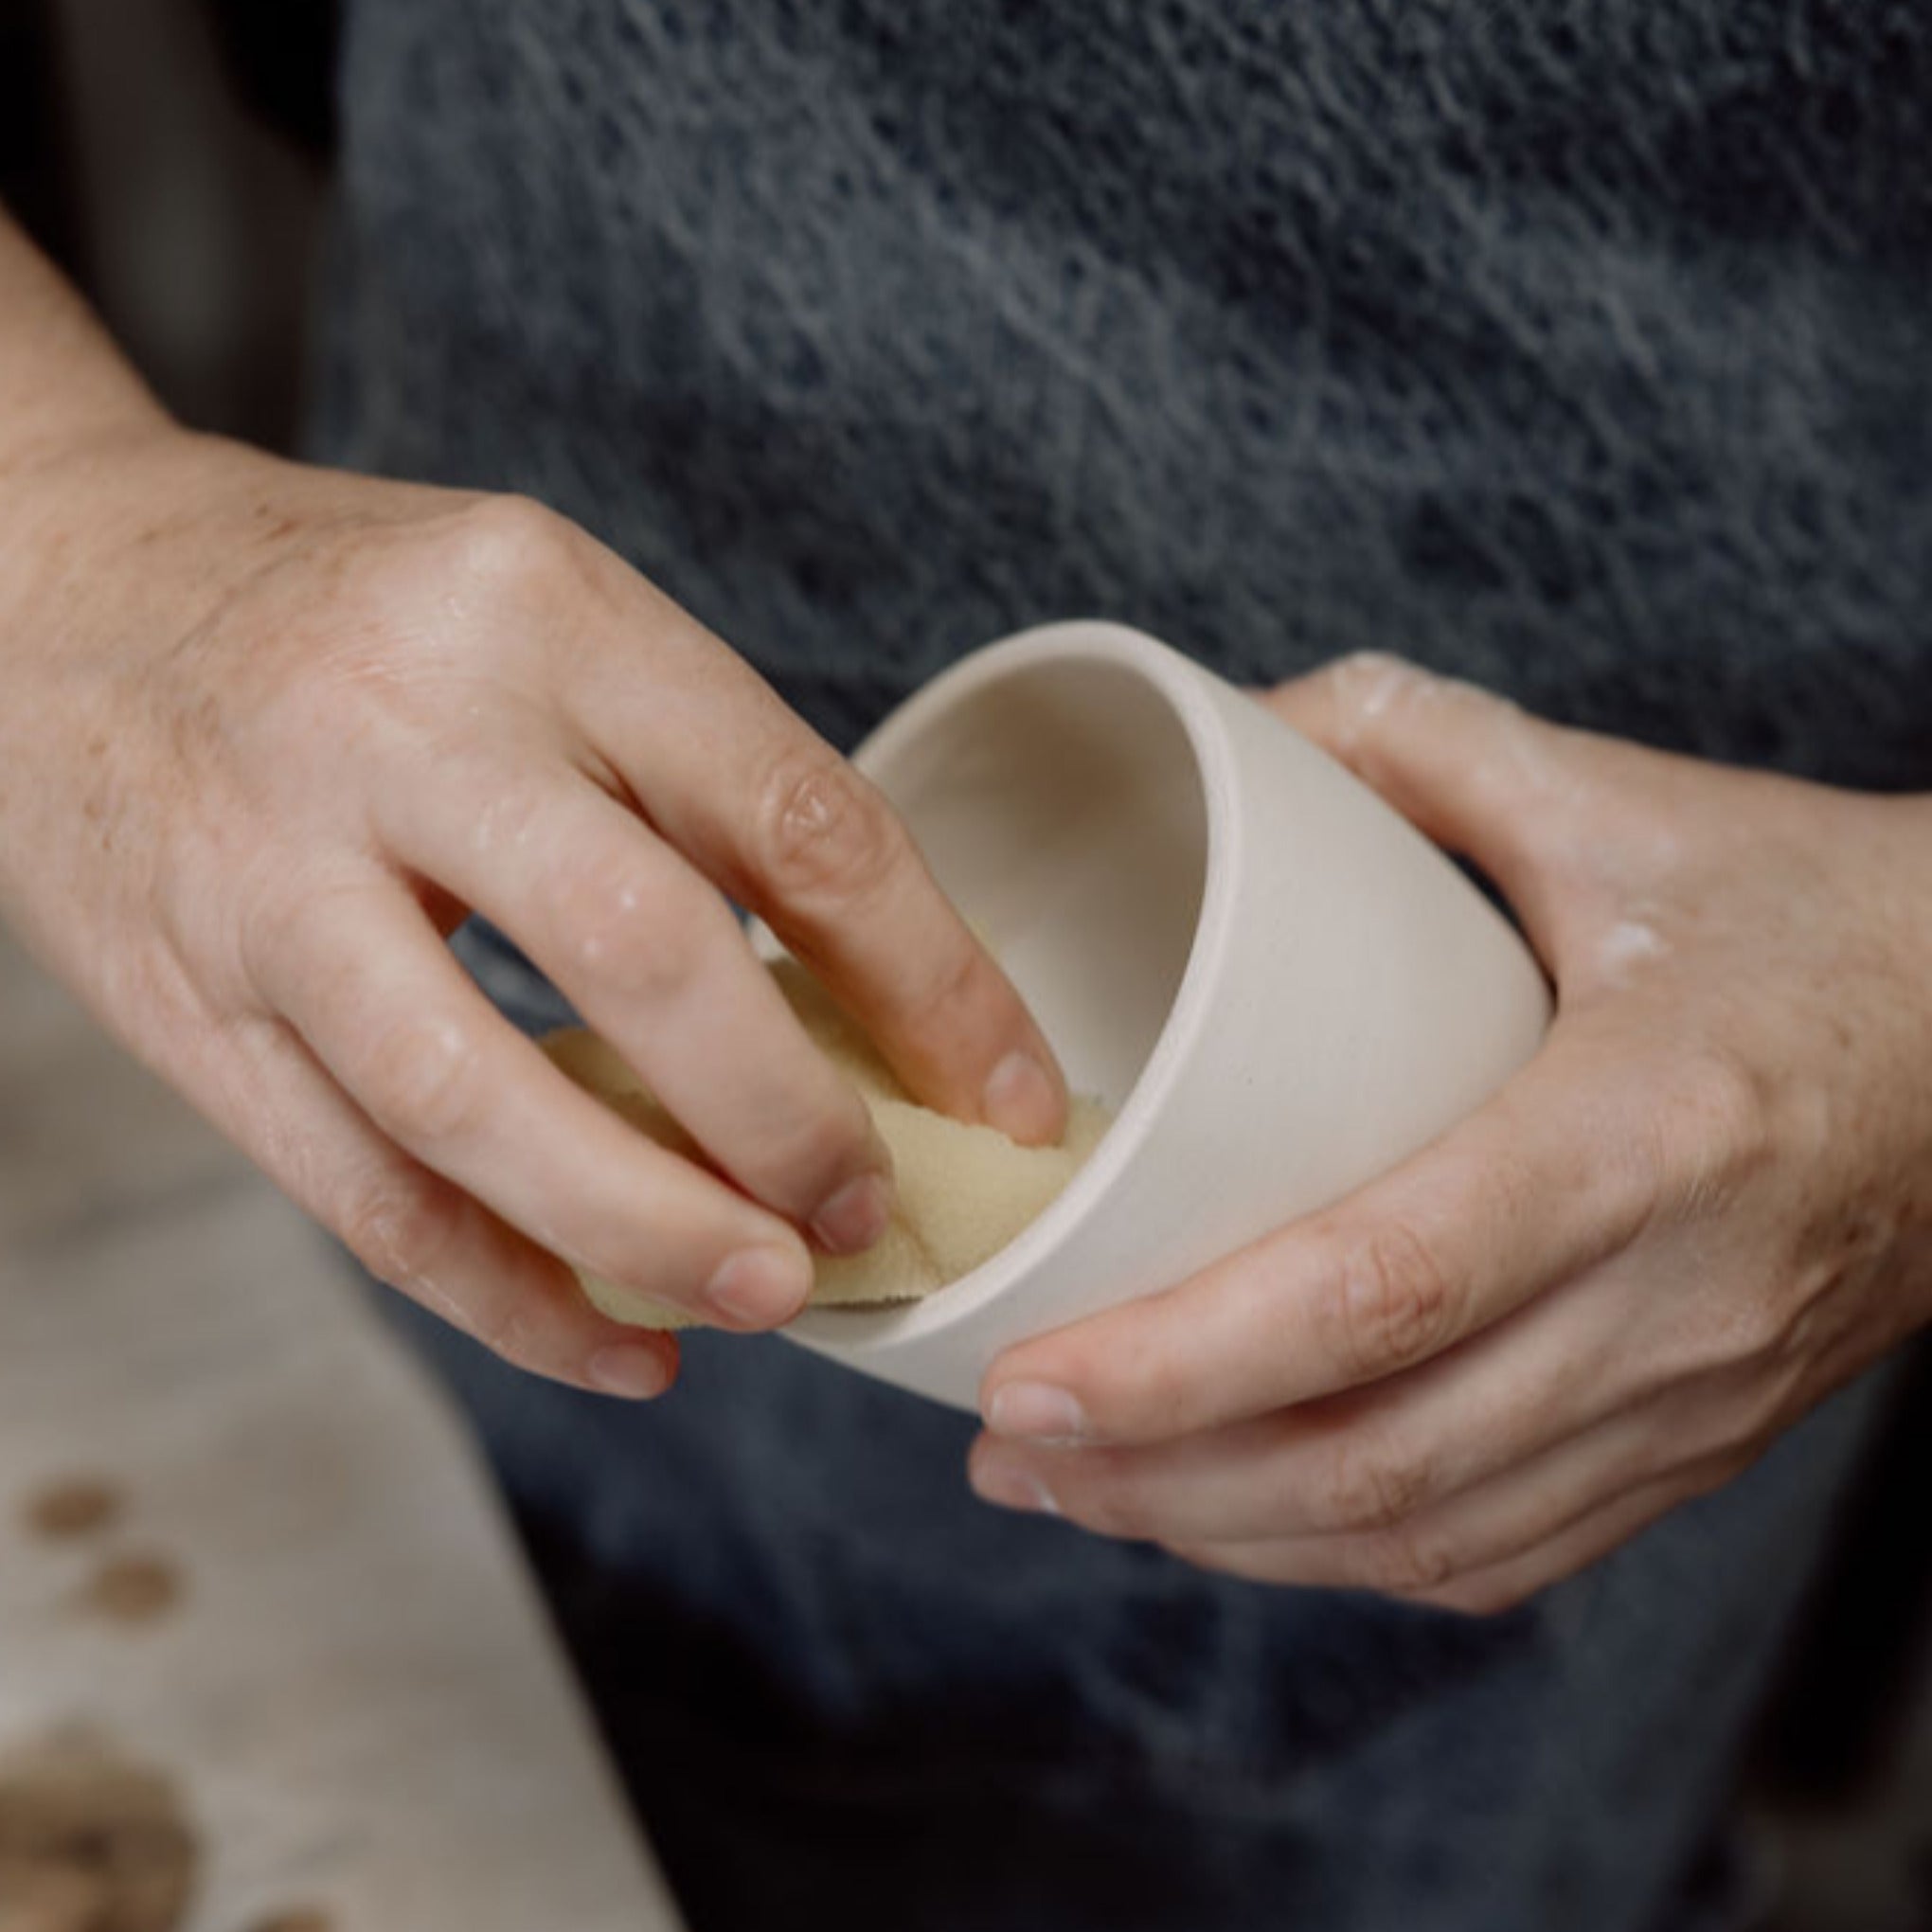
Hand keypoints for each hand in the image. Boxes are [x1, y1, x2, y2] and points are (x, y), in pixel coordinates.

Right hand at [0, 426, 1065, 1394]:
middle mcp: (408, 725)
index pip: (795, 816)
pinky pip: (364, 1192)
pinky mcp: (189, 1000)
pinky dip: (507, 1298)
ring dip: (651, 1231)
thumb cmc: (343, 617)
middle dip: (792, 1122)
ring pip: (486, 1103)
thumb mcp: (538, 625)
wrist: (51, 586)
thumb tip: (869, 1004)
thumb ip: (683, 786)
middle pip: (649, 959)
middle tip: (867, 1215)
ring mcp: (276, 871)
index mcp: (547, 610)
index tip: (1011, 1097)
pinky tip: (613, 1344)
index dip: (937, 984)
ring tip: (764, 1295)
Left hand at [969, 653, 1931, 1612]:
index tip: (1027, 1382)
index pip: (1383, 1292)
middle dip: (1159, 1482)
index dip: (1185, 1363)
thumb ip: (1415, 745)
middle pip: (1379, 1457)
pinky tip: (1235, 1520)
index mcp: (1648, 1132)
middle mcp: (1673, 1303)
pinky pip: (1500, 1554)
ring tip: (1075, 1494)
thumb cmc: (1820, 915)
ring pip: (1425, 1537)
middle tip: (1005, 1448)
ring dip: (1228, 1539)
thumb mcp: (1622, 799)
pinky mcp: (1697, 1445)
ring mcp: (1693, 1401)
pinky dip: (1343, 1559)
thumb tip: (1227, 729)